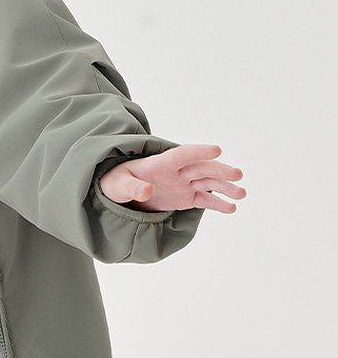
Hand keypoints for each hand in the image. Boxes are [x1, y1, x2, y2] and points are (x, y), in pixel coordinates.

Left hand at [98, 144, 244, 213]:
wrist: (117, 191)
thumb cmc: (116, 181)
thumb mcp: (118, 184)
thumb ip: (132, 187)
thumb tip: (145, 191)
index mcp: (159, 163)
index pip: (182, 154)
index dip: (198, 151)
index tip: (217, 149)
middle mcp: (175, 171)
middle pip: (200, 167)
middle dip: (219, 170)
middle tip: (237, 174)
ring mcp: (182, 184)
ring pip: (207, 183)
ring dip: (224, 187)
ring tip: (242, 193)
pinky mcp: (184, 197)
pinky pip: (204, 199)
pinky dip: (217, 203)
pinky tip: (231, 208)